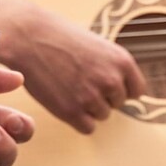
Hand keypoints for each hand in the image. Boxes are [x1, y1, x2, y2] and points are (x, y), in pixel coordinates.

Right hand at [0, 0, 146, 133]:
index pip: (136, 91)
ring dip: (87, 106)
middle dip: (101, 96)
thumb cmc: (59, 38)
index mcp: (122, 61)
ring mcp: (92, 97)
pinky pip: (88, 128)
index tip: (103, 83)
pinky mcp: (72, 112)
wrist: (29, 37)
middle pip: (117, 104)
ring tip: (68, 86)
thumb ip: (113, 68)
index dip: (120, 88)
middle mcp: (111, 80)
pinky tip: (64, 100)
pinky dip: (77, 119)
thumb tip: (124, 93)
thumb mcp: (97, 46)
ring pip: (102, 115)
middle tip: (78, 79)